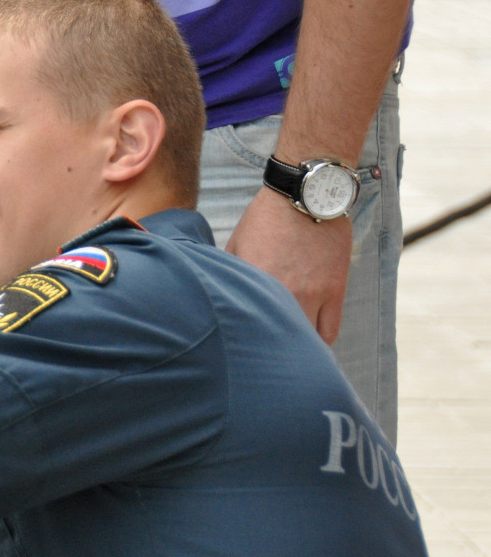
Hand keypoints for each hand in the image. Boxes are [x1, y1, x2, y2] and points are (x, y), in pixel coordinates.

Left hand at [227, 187, 352, 342]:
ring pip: (307, 341)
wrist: (305, 196)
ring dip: (296, 349)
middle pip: (277, 341)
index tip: (239, 355)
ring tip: (286, 354)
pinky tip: (310, 344)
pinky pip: (330, 329)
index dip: (242, 346)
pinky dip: (319, 340)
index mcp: (254, 284)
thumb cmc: (264, 219)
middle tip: (262, 361)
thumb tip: (221, 296)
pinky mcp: (335, 290)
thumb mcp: (235, 246)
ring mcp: (313, 294)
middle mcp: (284, 293)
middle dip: (268, 353)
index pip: (246, 328)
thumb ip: (231, 276)